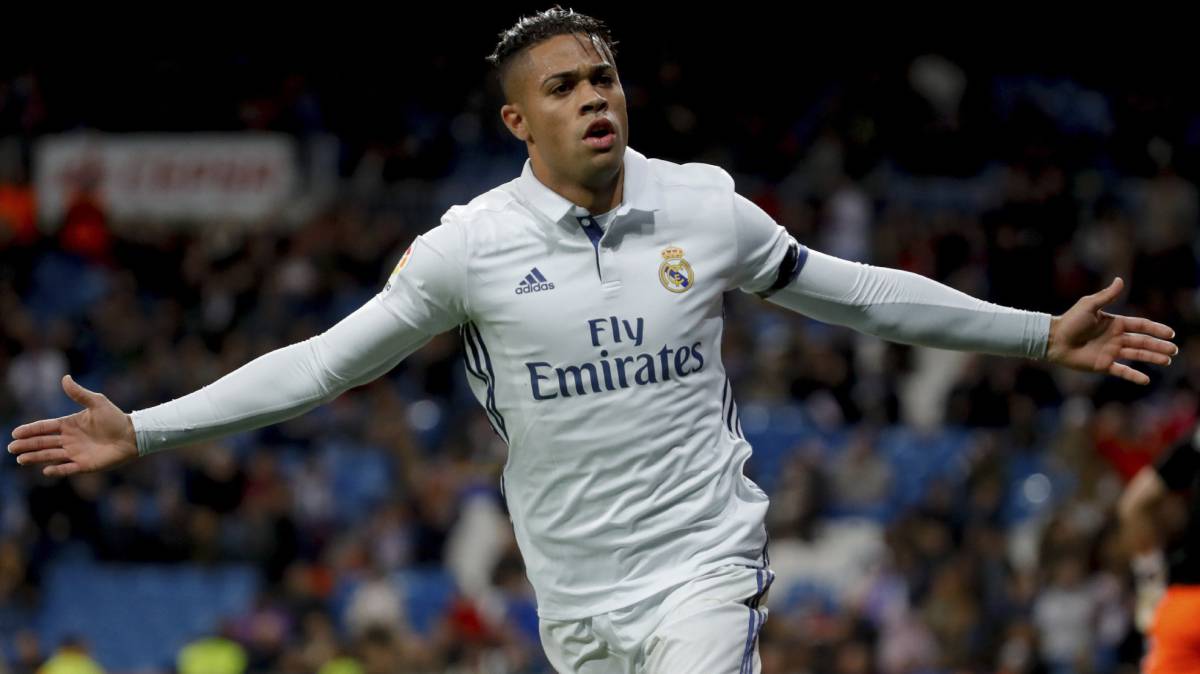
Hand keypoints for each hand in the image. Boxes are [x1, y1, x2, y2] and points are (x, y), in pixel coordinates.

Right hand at [7, 375, 138, 476]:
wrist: (133, 435)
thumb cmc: (115, 418)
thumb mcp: (97, 402)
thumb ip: (79, 393)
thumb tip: (65, 378)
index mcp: (69, 425)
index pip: (45, 428)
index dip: (30, 430)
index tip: (16, 432)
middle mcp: (69, 440)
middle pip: (43, 443)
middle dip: (27, 445)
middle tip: (12, 448)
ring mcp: (75, 453)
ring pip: (50, 456)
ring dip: (36, 457)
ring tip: (21, 459)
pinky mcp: (85, 465)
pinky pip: (67, 468)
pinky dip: (57, 470)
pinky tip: (46, 470)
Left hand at [1045, 277, 1177, 384]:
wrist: (1053, 340)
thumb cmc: (1069, 321)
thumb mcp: (1089, 305)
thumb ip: (1106, 296)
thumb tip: (1120, 280)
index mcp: (1114, 323)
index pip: (1140, 325)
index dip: (1155, 329)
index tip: (1170, 333)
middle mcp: (1115, 338)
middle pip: (1142, 341)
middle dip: (1159, 346)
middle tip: (1174, 350)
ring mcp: (1110, 352)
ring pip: (1136, 355)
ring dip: (1152, 358)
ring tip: (1167, 361)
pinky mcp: (1102, 365)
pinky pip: (1121, 371)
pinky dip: (1133, 375)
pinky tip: (1146, 380)